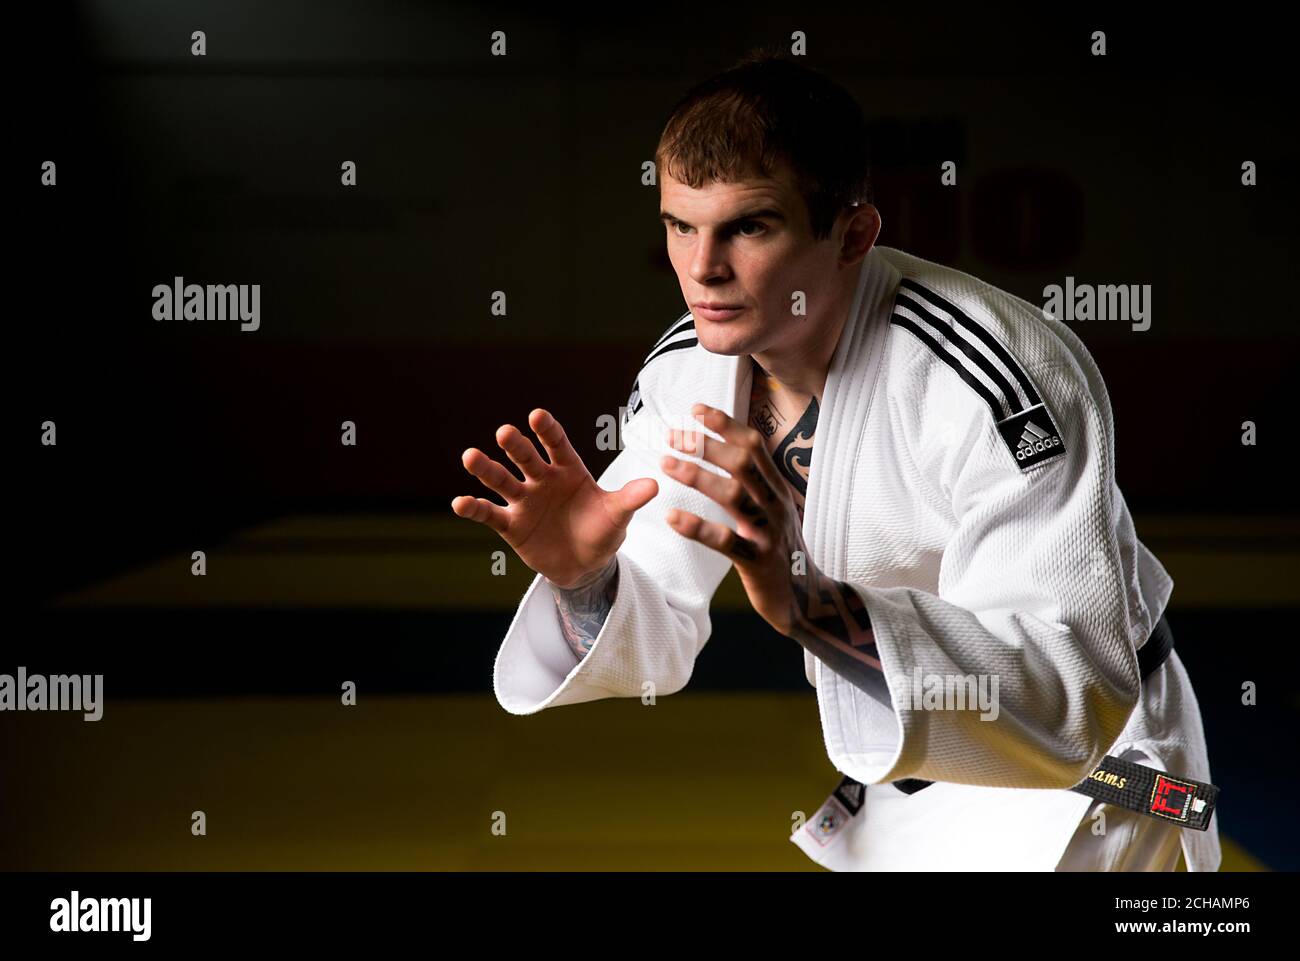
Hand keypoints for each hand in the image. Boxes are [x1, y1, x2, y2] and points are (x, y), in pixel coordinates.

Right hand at [452, 408, 657, 588]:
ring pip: (502, 480)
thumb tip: (654, 485)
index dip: (547, 430)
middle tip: (505, 432)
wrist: (585, 565)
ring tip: (470, 456)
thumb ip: (629, 499)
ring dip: (487, 469)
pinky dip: (474, 508)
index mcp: (569, 470)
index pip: (557, 445)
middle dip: (516, 445)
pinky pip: (490, 513)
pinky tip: (460, 502)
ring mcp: (524, 501)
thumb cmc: (602, 531)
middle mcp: (543, 479)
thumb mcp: (618, 516)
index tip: (536, 416)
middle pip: (526, 458)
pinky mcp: (511, 524)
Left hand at [660, 402, 808, 634]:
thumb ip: (755, 481)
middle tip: (673, 435)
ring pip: (733, 496)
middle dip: (706, 445)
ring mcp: (769, 532)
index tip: (696, 409)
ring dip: (697, 476)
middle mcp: (775, 503)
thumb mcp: (773, 508)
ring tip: (666, 464)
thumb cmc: (780, 548)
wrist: (805, 597)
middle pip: (743, 463)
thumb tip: (728, 449)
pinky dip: (698, 527)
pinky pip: (726, 542)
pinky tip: (671, 516)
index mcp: (777, 487)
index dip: (726, 425)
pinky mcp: (758, 562)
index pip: (754, 445)